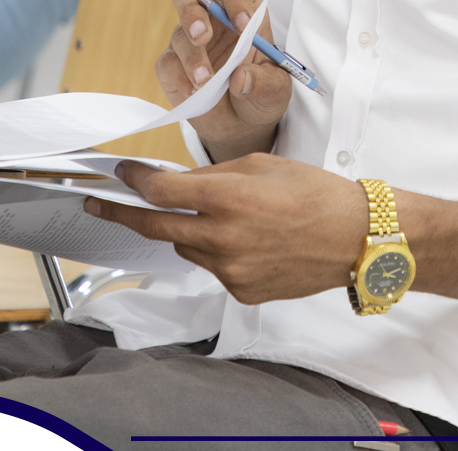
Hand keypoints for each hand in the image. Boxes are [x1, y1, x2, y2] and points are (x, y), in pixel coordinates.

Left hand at [86, 154, 364, 304]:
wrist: (355, 238)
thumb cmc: (315, 193)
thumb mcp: (261, 165)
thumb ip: (213, 175)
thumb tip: (176, 183)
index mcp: (230, 198)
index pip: (161, 191)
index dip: (134, 181)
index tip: (119, 175)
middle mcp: (224, 238)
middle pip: (157, 226)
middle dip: (126, 213)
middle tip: (102, 204)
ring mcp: (231, 270)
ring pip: (185, 247)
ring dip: (186, 230)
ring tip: (221, 216)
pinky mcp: (241, 291)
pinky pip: (211, 268)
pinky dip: (216, 252)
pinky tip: (247, 240)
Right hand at [158, 0, 289, 160]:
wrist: (242, 125)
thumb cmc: (261, 92)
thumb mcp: (276, 90)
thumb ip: (264, 83)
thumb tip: (240, 78)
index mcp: (241, 8)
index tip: (242, 23)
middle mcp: (211, 17)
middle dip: (193, 12)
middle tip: (203, 36)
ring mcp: (188, 40)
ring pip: (179, 33)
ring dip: (192, 57)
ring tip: (206, 82)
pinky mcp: (172, 65)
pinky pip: (168, 63)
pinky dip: (180, 77)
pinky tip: (194, 93)